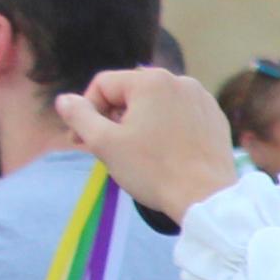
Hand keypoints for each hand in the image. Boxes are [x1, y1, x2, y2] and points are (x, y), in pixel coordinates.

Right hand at [55, 69, 241, 223]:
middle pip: (130, 94)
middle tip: (105, 149)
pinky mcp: (215, 119)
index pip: (103, 85)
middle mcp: (181, 81)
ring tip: (134, 154)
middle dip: (112, 119)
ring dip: (137, 125)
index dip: (86, 112)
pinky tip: (162, 154)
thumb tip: (64, 100)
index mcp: (152, 80)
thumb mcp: (104, 142)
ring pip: (155, 106)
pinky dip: (165, 130)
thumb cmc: (154, 170)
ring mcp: (202, 100)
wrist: (207, 199)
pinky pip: (179, 117)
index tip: (80, 140)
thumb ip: (78, 116)